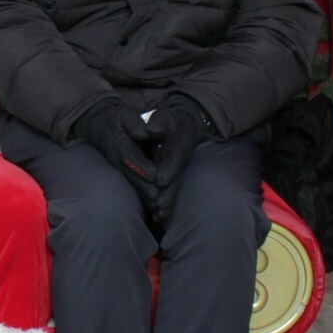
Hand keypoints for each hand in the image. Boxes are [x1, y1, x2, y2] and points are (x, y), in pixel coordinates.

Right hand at [77, 101, 160, 202]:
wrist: (100, 127)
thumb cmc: (117, 119)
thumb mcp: (125, 114)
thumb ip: (134, 123)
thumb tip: (143, 133)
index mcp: (120, 143)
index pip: (130, 156)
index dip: (141, 166)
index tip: (153, 175)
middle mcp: (119, 160)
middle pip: (132, 176)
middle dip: (145, 189)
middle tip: (159, 200)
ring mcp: (121, 169)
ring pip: (134, 185)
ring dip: (146, 198)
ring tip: (159, 209)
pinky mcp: (126, 175)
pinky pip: (136, 188)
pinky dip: (145, 199)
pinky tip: (156, 210)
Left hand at [143, 97, 211, 228]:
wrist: (182, 126)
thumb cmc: (166, 120)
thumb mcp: (162, 116)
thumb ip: (158, 122)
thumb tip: (151, 129)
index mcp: (179, 140)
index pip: (174, 155)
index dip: (168, 167)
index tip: (160, 180)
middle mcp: (181, 156)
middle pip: (176, 175)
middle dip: (168, 191)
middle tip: (159, 204)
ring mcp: (179, 167)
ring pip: (174, 185)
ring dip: (168, 200)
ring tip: (159, 214)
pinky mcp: (175, 175)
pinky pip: (172, 189)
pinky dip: (167, 203)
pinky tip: (159, 216)